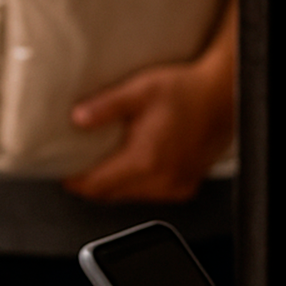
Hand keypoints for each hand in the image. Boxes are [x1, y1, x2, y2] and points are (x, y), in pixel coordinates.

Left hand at [63, 60, 233, 202]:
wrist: (223, 96)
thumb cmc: (186, 91)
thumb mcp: (140, 90)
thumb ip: (106, 106)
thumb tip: (77, 119)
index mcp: (145, 160)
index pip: (97, 186)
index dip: (75, 182)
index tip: (62, 173)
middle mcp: (161, 180)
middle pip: (111, 194)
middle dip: (92, 183)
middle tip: (78, 164)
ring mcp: (175, 186)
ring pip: (131, 196)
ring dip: (115, 184)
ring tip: (104, 161)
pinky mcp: (185, 186)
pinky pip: (151, 193)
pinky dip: (137, 183)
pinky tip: (134, 163)